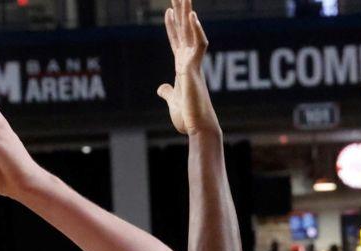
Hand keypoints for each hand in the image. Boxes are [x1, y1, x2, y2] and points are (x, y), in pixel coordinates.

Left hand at [156, 0, 216, 135]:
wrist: (198, 128)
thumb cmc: (188, 118)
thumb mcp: (173, 101)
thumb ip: (167, 92)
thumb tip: (161, 88)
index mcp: (183, 67)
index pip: (176, 41)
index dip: (171, 26)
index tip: (167, 11)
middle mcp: (189, 61)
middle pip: (183, 31)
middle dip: (180, 12)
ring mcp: (193, 63)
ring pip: (191, 32)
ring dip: (187, 13)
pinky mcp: (194, 69)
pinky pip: (198, 44)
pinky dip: (196, 30)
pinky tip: (191, 16)